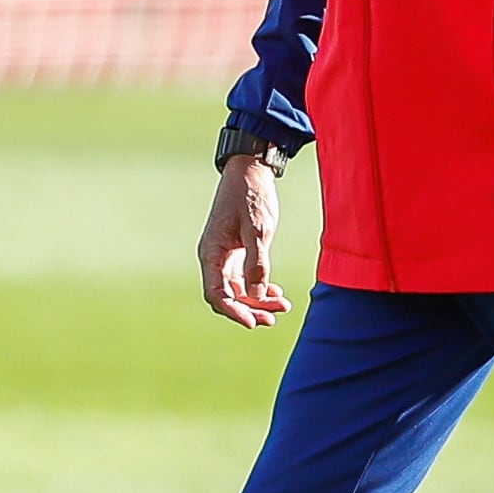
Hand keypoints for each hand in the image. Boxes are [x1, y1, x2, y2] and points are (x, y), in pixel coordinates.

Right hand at [196, 157, 294, 328]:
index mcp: (211, 253)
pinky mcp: (238, 251)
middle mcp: (214, 258)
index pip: (217, 293)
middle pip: (228, 296)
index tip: (253, 322)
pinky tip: (276, 293)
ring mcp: (226, 256)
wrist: (250, 170)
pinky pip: (245, 278)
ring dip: (258, 300)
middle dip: (250, 309)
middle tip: (273, 320)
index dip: (233, 311)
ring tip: (282, 307)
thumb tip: (256, 293)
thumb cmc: (250, 195)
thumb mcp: (257, 229)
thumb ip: (256, 261)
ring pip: (239, 289)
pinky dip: (260, 287)